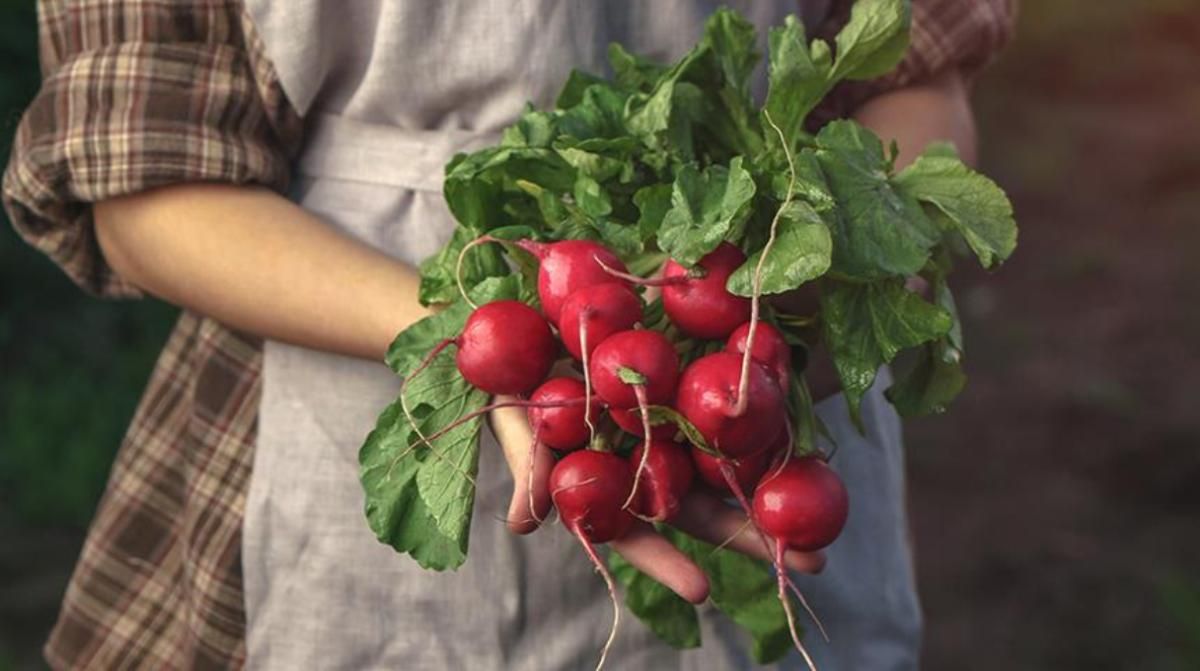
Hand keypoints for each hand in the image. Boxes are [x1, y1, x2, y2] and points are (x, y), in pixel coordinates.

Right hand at [489, 399, 825, 603]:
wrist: (524, 319)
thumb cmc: (511, 377)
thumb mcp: (514, 418)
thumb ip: (526, 466)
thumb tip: (522, 524)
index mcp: (607, 482)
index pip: (640, 532)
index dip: (667, 562)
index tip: (702, 591)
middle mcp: (648, 461)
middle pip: (704, 508)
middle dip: (753, 537)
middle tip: (810, 565)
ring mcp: (673, 423)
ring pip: (728, 461)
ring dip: (777, 486)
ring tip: (829, 512)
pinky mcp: (689, 378)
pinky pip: (733, 401)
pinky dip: (771, 419)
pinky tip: (812, 433)